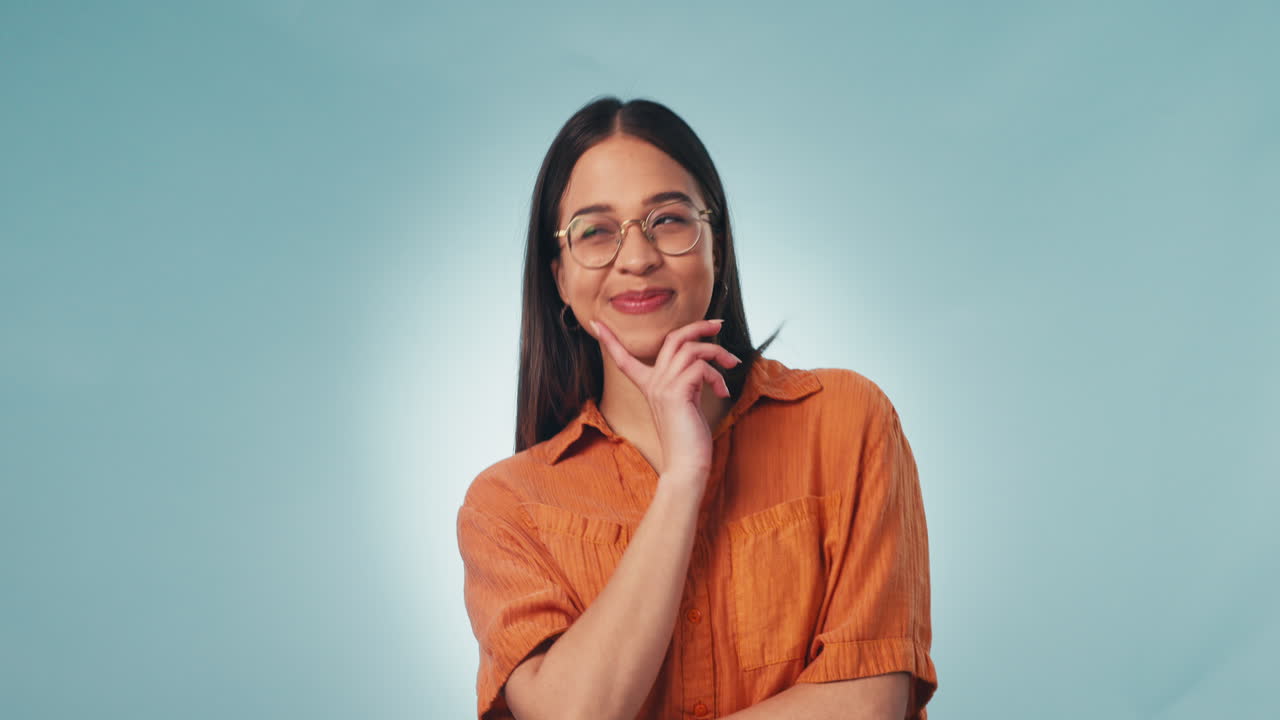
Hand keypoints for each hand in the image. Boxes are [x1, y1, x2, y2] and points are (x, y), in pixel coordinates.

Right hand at [590, 318, 740, 478]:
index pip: (623, 358)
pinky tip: (722, 392)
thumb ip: (687, 382)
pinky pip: (700, 367)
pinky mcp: (676, 393)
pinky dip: (717, 375)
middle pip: (672, 338)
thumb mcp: (685, 403)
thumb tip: (704, 364)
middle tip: (718, 324)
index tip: (595, 323)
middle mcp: (653, 383)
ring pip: (691, 348)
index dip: (610, 340)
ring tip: (731, 365)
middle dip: (698, 326)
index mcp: (649, 386)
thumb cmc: (689, 439)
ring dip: (717, 352)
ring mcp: (662, 387)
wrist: (686, 467)